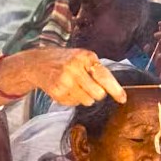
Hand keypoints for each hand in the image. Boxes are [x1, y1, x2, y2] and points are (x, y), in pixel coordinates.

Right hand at [0, 48, 126, 106]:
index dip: (116, 90)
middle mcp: (75, 68)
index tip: (123, 99)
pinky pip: (75, 104)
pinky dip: (73, 99)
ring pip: (87, 101)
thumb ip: (98, 70)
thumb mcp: (82, 58)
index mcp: (85, 57)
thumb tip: (116, 90)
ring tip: (74, 85)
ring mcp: (65, 81)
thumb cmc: (65, 61)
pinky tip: (65, 88)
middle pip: (99, 94)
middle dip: (97, 93)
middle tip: (88, 86)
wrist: (37, 63)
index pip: (105, 76)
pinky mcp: (58, 92)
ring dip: (84, 97)